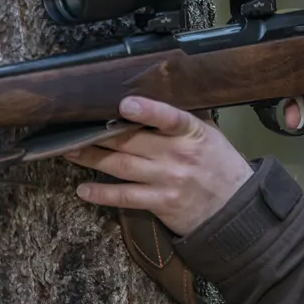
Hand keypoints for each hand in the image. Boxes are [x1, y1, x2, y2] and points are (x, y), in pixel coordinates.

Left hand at [65, 96, 253, 235]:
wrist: (234, 210)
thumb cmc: (219, 166)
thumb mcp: (210, 135)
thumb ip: (184, 119)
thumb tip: (160, 93)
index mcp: (193, 134)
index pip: (171, 118)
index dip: (148, 111)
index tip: (125, 104)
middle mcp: (178, 156)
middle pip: (132, 142)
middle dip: (100, 134)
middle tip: (73, 126)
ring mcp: (168, 180)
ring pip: (122, 167)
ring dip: (92, 159)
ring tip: (69, 151)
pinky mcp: (160, 203)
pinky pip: (126, 198)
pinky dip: (103, 194)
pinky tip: (83, 190)